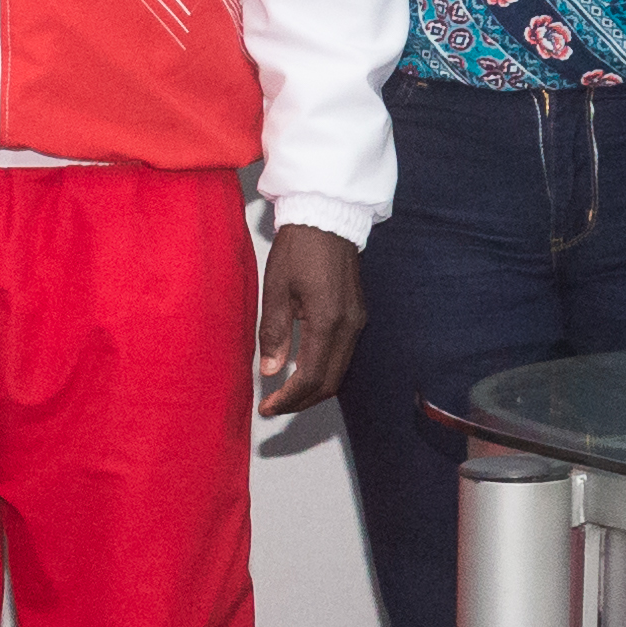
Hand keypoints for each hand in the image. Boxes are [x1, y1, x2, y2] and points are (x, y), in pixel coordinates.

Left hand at [252, 226, 363, 418]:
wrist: (327, 217)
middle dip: (302, 401)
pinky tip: (302, 370)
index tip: (268, 408)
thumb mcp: (276, 290)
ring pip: (339, 371)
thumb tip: (271, 372)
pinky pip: (343, 354)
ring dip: (313, 388)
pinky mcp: (357, 314)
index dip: (289, 400)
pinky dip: (324, 370)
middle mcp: (349, 327)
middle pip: (330, 382)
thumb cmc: (298, 248)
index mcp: (328, 321)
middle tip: (274, 407)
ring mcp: (357, 321)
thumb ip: (274, 334)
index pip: (311, 378)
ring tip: (285, 394)